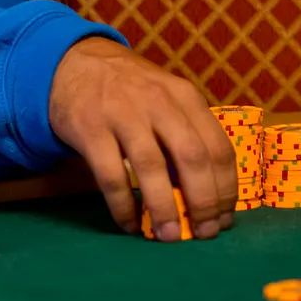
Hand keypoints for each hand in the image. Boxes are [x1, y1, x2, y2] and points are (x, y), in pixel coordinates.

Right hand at [48, 37, 237, 240]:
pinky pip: (111, 176)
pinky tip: (129, 224)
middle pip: (192, 158)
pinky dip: (122, 206)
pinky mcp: (91, 129)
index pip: (218, 147)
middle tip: (205, 232)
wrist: (75, 63)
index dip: (226, 187)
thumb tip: (208, 191)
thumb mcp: (166, 97)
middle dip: (204, 201)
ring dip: (164, 208)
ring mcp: (123, 114)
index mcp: (185, 97)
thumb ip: (187, 132)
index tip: (225, 217)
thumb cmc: (130, 89)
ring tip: (170, 237)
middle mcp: (159, 102)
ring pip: (151, 168)